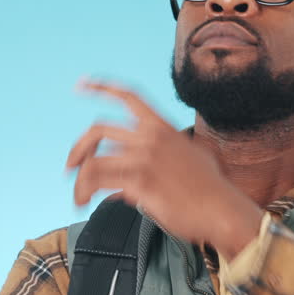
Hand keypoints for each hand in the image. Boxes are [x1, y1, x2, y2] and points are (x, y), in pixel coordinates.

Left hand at [65, 80, 262, 255]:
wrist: (223, 210)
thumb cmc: (212, 190)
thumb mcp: (194, 159)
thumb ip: (165, 158)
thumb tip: (139, 177)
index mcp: (163, 127)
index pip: (129, 96)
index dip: (102, 87)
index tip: (81, 84)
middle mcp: (151, 138)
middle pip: (99, 129)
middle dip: (78, 148)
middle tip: (70, 166)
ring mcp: (144, 158)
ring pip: (93, 161)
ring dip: (79, 181)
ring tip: (78, 198)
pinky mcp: (140, 182)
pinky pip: (98, 181)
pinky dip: (85, 191)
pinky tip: (86, 202)